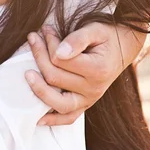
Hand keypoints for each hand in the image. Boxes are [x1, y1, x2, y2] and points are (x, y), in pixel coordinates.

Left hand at [26, 22, 145, 125]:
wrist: (123, 48)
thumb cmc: (106, 37)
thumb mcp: (94, 30)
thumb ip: (77, 39)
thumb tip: (58, 53)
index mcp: (98, 70)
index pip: (61, 60)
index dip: (49, 43)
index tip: (44, 30)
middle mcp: (94, 89)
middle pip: (55, 78)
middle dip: (39, 56)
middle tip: (33, 38)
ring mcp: (90, 100)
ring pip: (58, 102)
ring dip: (39, 89)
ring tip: (27, 74)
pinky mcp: (85, 106)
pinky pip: (68, 118)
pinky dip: (52, 120)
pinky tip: (38, 118)